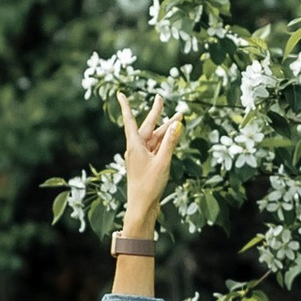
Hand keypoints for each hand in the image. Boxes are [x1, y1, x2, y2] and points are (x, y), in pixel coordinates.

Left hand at [119, 87, 182, 235]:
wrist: (142, 206)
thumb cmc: (149, 184)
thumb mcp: (163, 162)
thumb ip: (170, 142)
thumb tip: (177, 124)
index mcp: (135, 145)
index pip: (130, 120)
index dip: (126, 106)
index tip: (120, 94)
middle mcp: (136, 148)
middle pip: (147, 126)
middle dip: (156, 113)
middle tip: (161, 98)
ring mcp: (141, 156)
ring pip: (154, 137)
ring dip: (166, 128)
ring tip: (180, 117)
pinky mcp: (147, 164)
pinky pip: (156, 147)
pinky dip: (165, 141)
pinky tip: (173, 137)